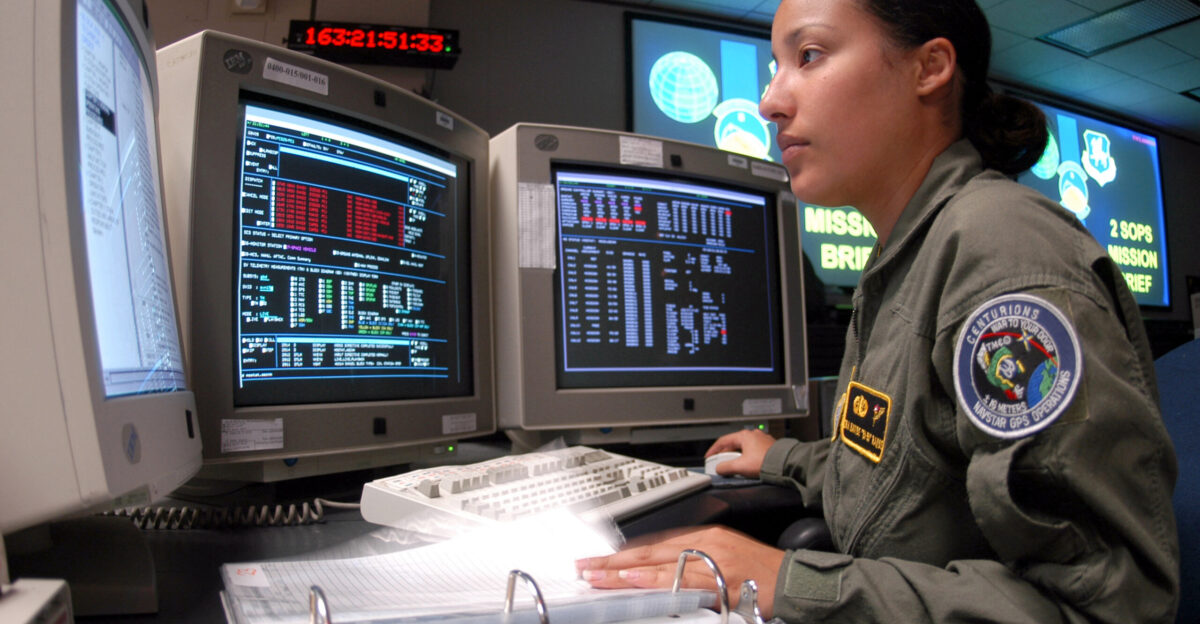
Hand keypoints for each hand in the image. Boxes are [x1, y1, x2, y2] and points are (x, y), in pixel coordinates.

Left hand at [576, 525, 785, 618]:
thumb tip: (660, 570)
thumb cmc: (761, 571)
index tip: (599, 559)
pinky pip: (680, 579)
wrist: (793, 580)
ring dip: (623, 571)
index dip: (624, 551)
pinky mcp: (717, 579)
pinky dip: (655, 579)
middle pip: (648, 549)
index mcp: (704, 535)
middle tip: (583, 566)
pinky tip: (634, 579)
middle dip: (612, 560)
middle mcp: (704, 542)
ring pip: (657, 563)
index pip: (654, 542)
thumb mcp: (724, 556)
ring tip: (596, 576)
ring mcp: (710, 560)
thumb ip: (693, 561)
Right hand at [704, 429, 775, 477]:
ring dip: (736, 457)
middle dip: (725, 455)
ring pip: (743, 448)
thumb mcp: (740, 466)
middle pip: (733, 445)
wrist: (784, 464)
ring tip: (734, 467)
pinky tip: (747, 466)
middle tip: (721, 464)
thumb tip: (719, 468)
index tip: (709, 457)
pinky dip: (746, 458)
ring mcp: (761, 440)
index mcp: (744, 436)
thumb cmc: (765, 462)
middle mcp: (753, 435)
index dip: (713, 450)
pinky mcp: (768, 447)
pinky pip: (752, 452)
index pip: (723, 441)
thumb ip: (725, 467)